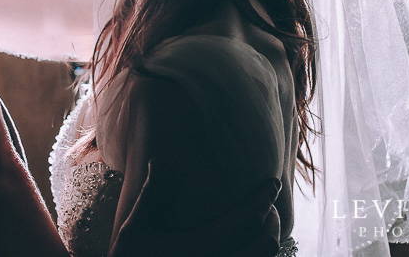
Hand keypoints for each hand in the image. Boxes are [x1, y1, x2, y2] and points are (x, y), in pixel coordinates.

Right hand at [110, 162, 282, 256]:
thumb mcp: (135, 231)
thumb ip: (152, 196)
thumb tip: (161, 160)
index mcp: (198, 249)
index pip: (246, 220)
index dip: (264, 199)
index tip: (273, 183)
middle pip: (266, 245)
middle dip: (273, 221)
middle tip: (268, 206)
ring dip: (269, 243)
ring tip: (263, 228)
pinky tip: (249, 250)